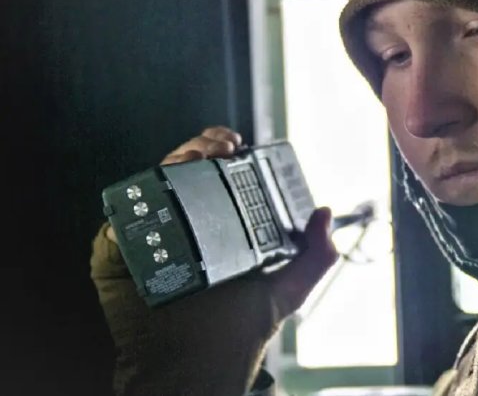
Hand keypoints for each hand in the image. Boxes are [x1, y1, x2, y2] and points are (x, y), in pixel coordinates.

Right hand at [92, 126, 337, 395]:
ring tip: (196, 157)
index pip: (217, 178)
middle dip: (200, 148)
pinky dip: (137, 193)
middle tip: (219, 147)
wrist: (197, 367)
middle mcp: (183, 228)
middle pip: (185, 173)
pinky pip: (121, 215)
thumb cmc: (237, 332)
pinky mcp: (119, 253)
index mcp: (218, 230)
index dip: (224, 153)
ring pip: (155, 185)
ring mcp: (150, 237)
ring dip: (173, 161)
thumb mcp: (285, 289)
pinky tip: (162, 184)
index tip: (237, 143)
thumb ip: (313, 256)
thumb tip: (325, 213)